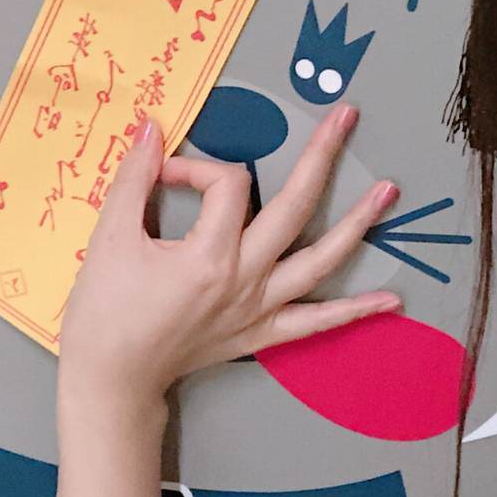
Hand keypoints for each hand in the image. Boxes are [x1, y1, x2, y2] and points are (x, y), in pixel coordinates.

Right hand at [56, 104, 401, 401]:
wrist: (113, 378)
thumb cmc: (105, 313)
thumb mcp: (110, 237)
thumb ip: (135, 178)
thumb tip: (153, 128)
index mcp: (209, 256)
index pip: (227, 185)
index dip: (196, 167)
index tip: (164, 175)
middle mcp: (245, 280)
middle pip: (295, 207)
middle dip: (322, 157)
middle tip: (346, 118)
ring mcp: (260, 308)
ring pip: (321, 261)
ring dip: (358, 224)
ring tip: (389, 193)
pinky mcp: (262, 333)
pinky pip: (318, 322)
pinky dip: (356, 311)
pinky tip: (391, 300)